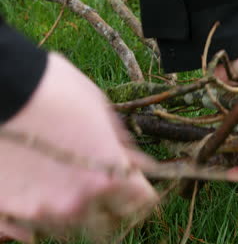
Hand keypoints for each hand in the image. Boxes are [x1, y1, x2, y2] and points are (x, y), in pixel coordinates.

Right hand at [0, 53, 155, 241]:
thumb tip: (139, 162)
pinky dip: (40, 216)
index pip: (142, 200)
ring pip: (72, 225)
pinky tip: (38, 194)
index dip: (142, 188)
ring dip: (78, 208)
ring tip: (68, 183)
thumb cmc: (54, 89)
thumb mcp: (99, 108)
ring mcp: (40, 211)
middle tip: (105, 183)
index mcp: (107, 176)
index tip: (137, 180)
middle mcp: (77, 202)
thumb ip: (122, 143)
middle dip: (114, 202)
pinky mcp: (7, 210)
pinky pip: (31, 230)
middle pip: (111, 219)